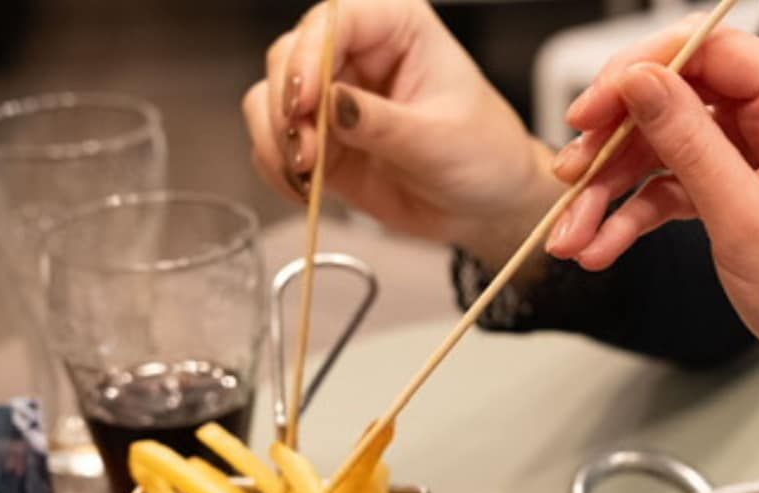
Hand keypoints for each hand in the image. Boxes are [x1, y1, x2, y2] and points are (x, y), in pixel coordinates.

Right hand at [242, 0, 561, 269]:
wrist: (487, 206)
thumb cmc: (485, 155)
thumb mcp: (439, 140)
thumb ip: (383, 124)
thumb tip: (333, 107)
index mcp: (395, 27)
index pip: (333, 20)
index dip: (308, 58)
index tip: (306, 104)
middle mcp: (357, 56)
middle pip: (288, 57)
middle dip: (286, 108)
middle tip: (306, 154)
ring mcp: (334, 101)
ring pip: (271, 100)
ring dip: (277, 140)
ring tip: (306, 178)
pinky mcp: (324, 144)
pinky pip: (277, 146)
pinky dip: (278, 169)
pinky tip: (303, 191)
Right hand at [548, 24, 758, 386]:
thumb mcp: (746, 219)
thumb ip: (689, 144)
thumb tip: (640, 83)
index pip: (708, 51)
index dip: (638, 73)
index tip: (587, 112)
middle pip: (677, 99)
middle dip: (613, 142)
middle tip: (568, 178)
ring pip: (666, 148)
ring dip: (613, 190)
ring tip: (572, 236)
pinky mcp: (742, 188)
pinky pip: (676, 186)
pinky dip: (637, 215)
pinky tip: (602, 246)